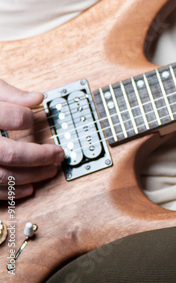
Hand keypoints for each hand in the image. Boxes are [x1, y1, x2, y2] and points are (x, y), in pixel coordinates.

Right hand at [0, 79, 64, 199]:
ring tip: (51, 170)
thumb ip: (7, 92)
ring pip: (2, 176)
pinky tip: (29, 188)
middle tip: (59, 153)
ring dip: (32, 176)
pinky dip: (10, 192)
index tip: (35, 118)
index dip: (28, 118)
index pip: (12, 117)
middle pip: (10, 154)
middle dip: (41, 156)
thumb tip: (37, 98)